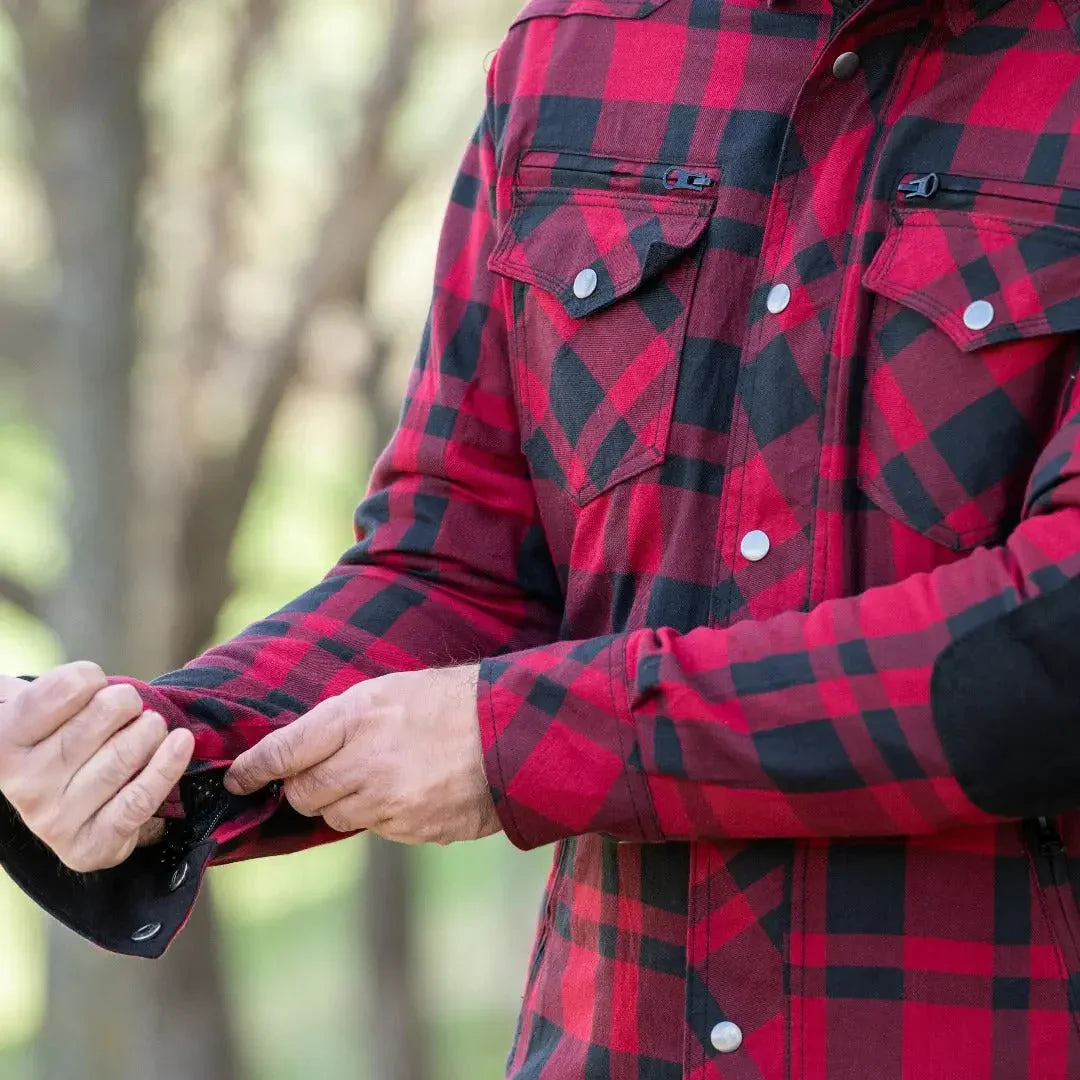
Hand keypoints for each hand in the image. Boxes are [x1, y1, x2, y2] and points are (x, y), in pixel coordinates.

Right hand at [0, 664, 194, 871]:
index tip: (95, 684)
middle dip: (127, 702)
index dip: (90, 678)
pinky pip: (140, 799)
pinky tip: (181, 742)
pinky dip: (168, 766)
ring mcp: (55, 819)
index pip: (66, 688)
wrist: (59, 812)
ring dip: (151, 730)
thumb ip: (57, 691)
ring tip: (151, 727)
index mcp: (5, 742)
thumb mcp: (39, 712)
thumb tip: (91, 678)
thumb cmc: (56, 742)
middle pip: (104, 715)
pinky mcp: (89, 845)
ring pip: (126, 755)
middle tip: (130, 707)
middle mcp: (24, 783)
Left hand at [225, 665, 498, 845]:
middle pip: (304, 795)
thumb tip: (298, 754)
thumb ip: (340, 722)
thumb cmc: (448, 701)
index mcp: (356, 718)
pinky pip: (378, 829)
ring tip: (378, 774)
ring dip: (344, 802)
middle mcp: (366, 764)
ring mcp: (390, 803)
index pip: (283, 752)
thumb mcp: (389, 691)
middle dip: (303, 788)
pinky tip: (410, 789)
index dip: (254, 768)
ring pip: (337, 818)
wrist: (513, 732)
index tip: (237, 777)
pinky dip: (383, 814)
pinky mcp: (413, 830)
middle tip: (319, 773)